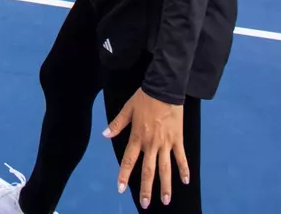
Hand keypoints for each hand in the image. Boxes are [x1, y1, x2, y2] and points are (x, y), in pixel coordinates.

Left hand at [104, 88, 189, 207]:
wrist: (164, 88)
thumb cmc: (144, 97)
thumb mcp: (127, 108)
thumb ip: (117, 124)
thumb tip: (104, 134)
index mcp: (138, 136)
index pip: (129, 160)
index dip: (124, 175)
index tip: (120, 189)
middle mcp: (151, 143)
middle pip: (148, 170)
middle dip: (147, 188)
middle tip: (146, 204)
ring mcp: (166, 143)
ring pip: (165, 168)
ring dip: (166, 185)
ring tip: (166, 201)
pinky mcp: (177, 139)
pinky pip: (181, 157)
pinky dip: (184, 169)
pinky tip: (186, 181)